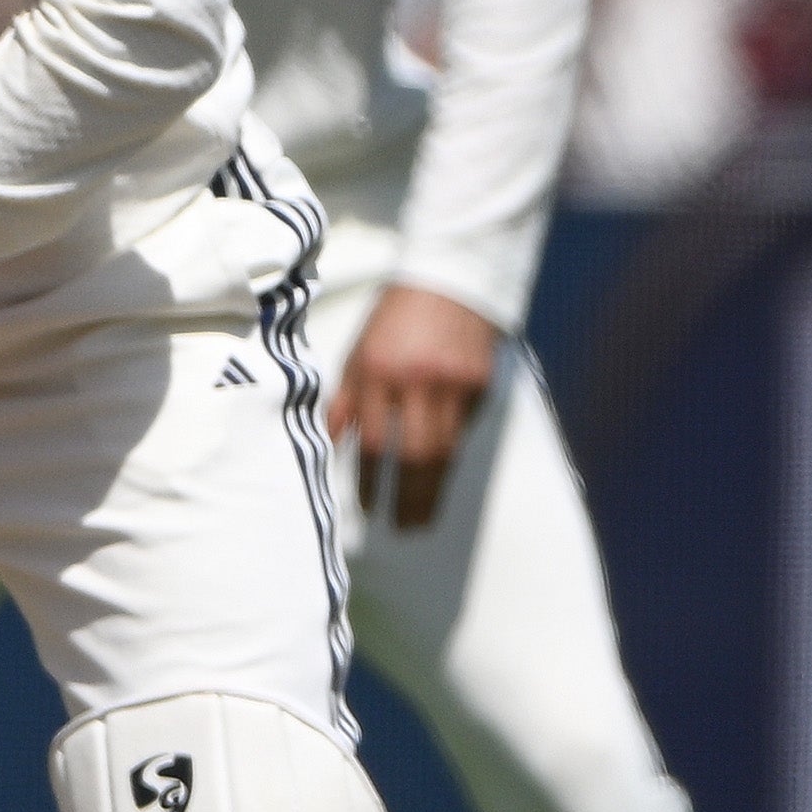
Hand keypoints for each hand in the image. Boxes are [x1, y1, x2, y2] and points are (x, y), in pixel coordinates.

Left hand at [329, 284, 501, 533]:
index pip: (371, 441)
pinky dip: (451, 454)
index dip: (369, 481)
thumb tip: (329, 442)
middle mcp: (416, 382)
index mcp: (377, 373)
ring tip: (423, 519)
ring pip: (445, 451)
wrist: (450, 282)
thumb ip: (344, 400)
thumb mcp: (357, 354)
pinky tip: (440, 474)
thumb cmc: (393, 320)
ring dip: (434, 490)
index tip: (367, 510)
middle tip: (404, 530)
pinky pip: (464, 430)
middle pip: (415, 455)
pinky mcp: (482, 386)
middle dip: (408, 499)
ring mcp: (454, 386)